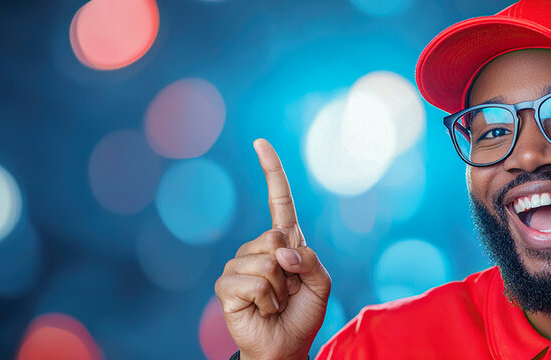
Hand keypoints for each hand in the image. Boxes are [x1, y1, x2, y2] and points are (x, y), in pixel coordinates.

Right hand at [215, 139, 330, 359]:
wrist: (285, 346)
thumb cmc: (303, 314)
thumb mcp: (322, 284)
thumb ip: (311, 261)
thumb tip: (281, 253)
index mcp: (284, 241)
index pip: (278, 200)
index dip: (271, 171)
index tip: (260, 142)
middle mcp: (259, 248)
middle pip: (276, 237)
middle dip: (292, 268)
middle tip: (290, 291)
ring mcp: (239, 265)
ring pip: (267, 264)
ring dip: (280, 291)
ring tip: (276, 303)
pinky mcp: (227, 286)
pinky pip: (253, 283)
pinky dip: (266, 301)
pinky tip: (262, 310)